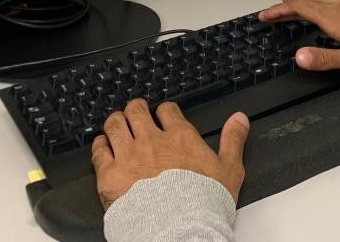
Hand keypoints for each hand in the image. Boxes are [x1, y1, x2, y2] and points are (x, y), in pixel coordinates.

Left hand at [91, 99, 249, 211]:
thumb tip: (239, 120)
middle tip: (135, 112)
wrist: (177, 229)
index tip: (163, 114)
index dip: (164, 110)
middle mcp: (152, 141)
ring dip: (115, 122)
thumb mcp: (230, 169)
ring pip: (115, 125)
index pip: (167, 111)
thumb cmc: (202, 203)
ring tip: (115, 123)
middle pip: (137, 112)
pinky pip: (99, 151)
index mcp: (180, 138)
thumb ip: (233, 140)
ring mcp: (129, 156)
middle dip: (135, 109)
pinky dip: (99, 145)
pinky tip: (101, 145)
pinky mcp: (110, 174)